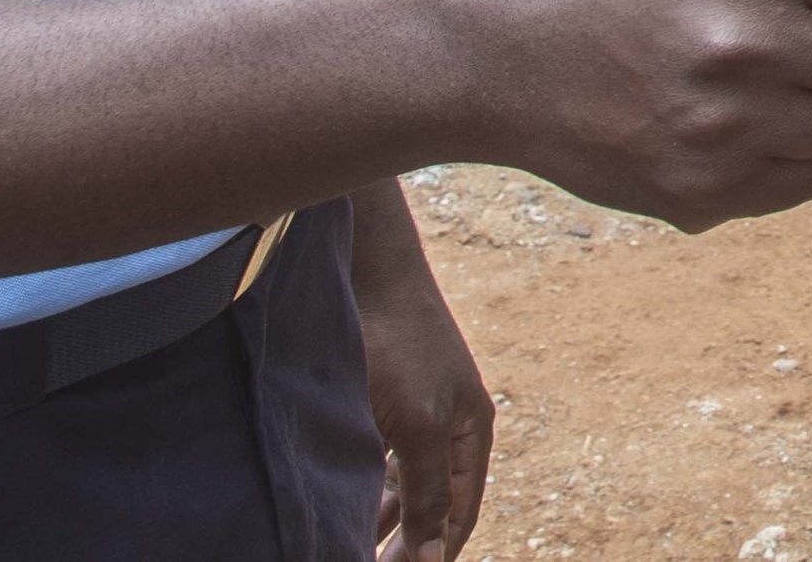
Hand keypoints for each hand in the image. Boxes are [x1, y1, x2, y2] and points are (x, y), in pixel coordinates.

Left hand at [350, 181, 490, 561]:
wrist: (368, 277)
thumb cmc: (401, 348)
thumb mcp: (418, 427)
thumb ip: (425, 493)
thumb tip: (431, 557)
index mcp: (472, 433)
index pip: (458, 515)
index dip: (434, 553)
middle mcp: (448, 428)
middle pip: (430, 505)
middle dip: (404, 540)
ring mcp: (414, 415)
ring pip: (399, 487)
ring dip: (378, 520)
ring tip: (345, 544)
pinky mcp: (382, 403)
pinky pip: (376, 464)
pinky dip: (361, 490)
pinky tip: (339, 506)